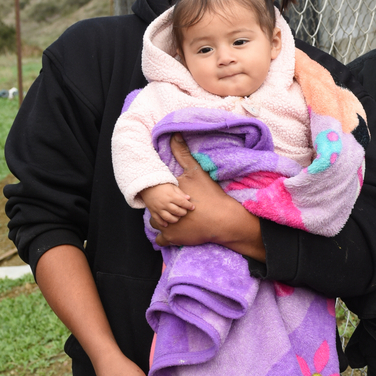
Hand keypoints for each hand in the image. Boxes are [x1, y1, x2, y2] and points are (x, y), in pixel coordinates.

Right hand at [140, 182, 193, 227]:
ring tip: (178, 217)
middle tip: (185, 212)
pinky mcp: (152, 211)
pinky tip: (167, 224)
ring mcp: (158, 208)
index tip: (193, 207)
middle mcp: (165, 203)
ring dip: (175, 219)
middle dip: (183, 213)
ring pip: (168, 218)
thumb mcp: (172, 186)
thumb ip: (180, 193)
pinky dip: (162, 223)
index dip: (189, 206)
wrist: (147, 186)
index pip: (182, 202)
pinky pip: (157, 220)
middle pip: (176, 211)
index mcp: (170, 195)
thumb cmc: (162, 185)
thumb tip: (189, 198)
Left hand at [153, 138, 264, 258]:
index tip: (165, 193)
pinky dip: (165, 237)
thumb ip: (182, 154)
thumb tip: (174, 135)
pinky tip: (173, 232)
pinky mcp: (171, 238)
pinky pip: (160, 240)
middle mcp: (162, 209)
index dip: (159, 192)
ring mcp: (166, 225)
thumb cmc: (210, 195)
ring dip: (161, 221)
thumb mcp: (196, 172)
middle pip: (153, 207)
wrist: (223, 220)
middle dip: (160, 206)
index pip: (153, 191)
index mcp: (166, 192)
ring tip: (173, 218)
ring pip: (155, 223)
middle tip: (172, 205)